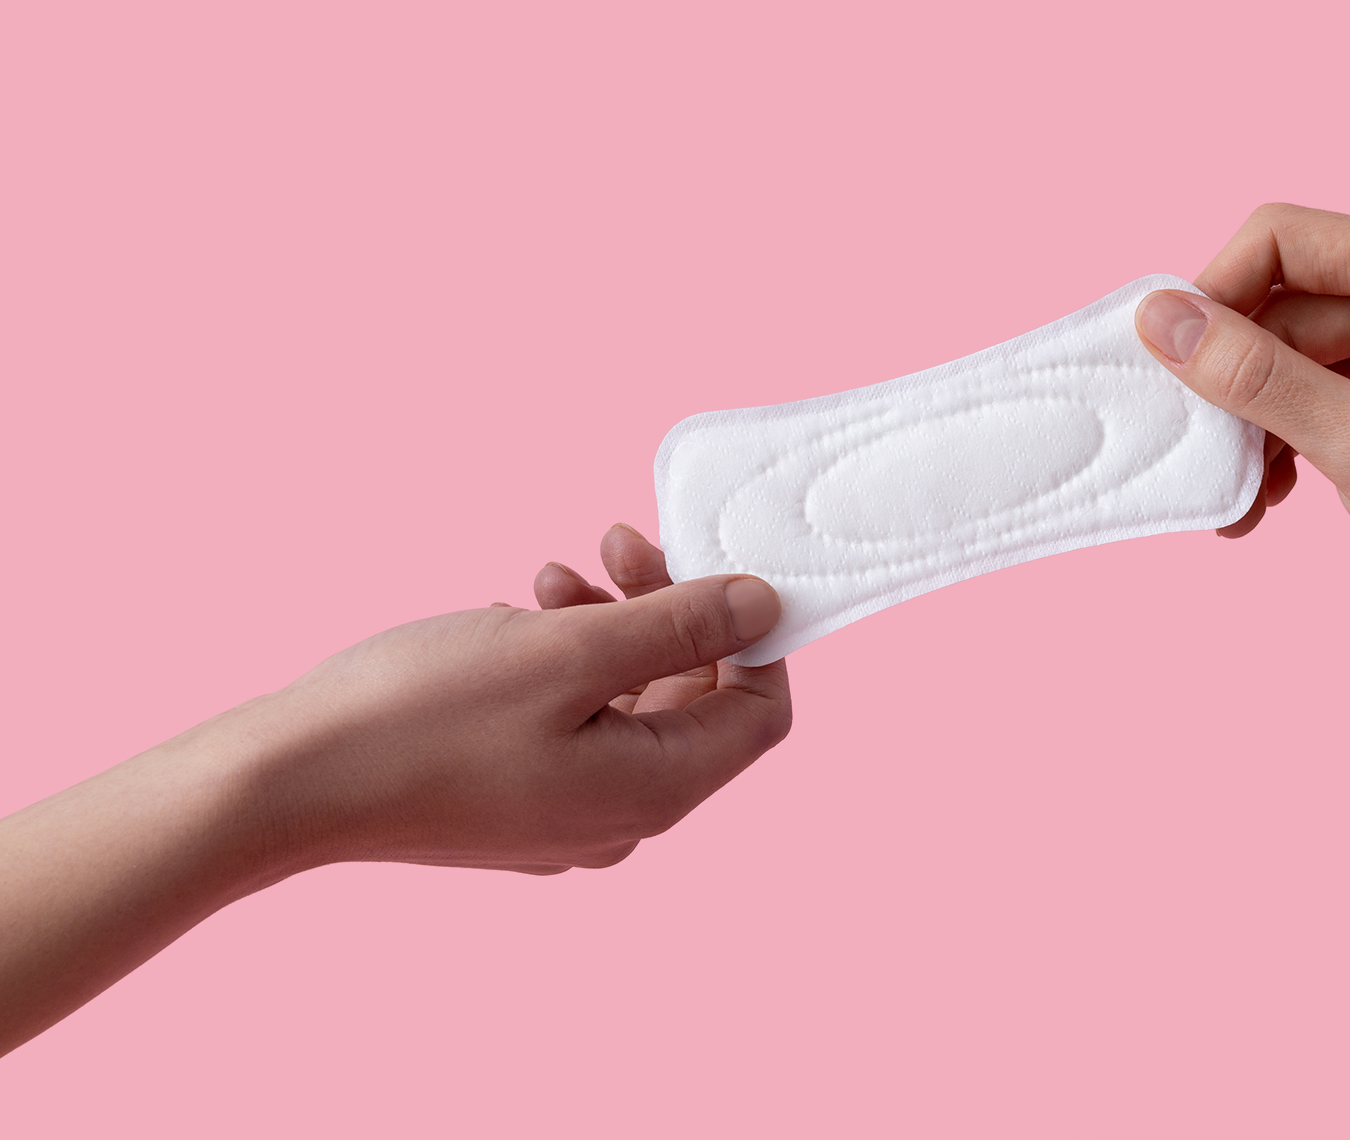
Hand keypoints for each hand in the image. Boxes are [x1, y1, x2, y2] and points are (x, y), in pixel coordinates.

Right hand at [0, 525, 790, 1053]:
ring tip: (551, 574)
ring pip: (629, 704)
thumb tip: (766, 607)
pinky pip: (574, 724)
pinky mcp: (516, 801)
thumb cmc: (424, 714)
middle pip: (693, 701)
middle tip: (617, 541)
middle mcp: (623, 817)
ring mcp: (566, 816)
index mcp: (656, 790)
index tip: (710, 561)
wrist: (288, 784)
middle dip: (668, 611)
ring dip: (609, 626)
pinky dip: (563, 663)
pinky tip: (517, 617)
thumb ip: (679, 626)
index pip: (759, 712)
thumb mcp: (569, 651)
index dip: (751, 633)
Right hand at [1135, 204, 1349, 879]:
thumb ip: (1253, 376)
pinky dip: (1279, 443)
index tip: (1178, 377)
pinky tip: (1267, 501)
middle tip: (1207, 460)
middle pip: (1275, 304)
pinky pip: (1309, 395)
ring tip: (1242, 503)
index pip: (1280, 240)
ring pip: (1282, 358)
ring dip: (1249, 427)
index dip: (1215, 298)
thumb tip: (1157, 317)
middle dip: (1231, 386)